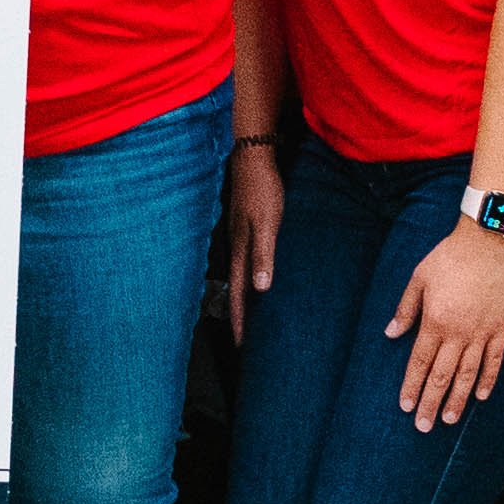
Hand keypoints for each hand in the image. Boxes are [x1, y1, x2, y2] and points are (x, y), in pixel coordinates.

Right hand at [219, 140, 284, 339]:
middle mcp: (236, 248)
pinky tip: (260, 279)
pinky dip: (251, 278)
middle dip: (241, 317)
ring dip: (246, 299)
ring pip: (242, 277)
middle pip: (238, 290)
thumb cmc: (262, 190)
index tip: (242, 346)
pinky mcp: (247, 228)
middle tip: (246, 341)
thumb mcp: (266, 224)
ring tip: (253, 319)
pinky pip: (247, 262)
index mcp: (240, 251)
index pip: (239, 295)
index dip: (241, 321)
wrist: (253, 157)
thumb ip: (263, 255)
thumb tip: (260, 289)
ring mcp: (240, 238)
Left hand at [387, 223, 503, 430]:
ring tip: (449, 420)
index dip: (412, 386)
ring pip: (468, 374)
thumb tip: (390, 333)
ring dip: (457, 399)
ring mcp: (483, 332)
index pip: (420, 363)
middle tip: (424, 426)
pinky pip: (495, 360)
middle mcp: (459, 332)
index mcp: (436, 321)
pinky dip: (488, 380)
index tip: (406, 406)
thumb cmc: (450, 257)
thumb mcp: (419, 278)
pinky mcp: (501, 328)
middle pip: (442, 375)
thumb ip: (405, 309)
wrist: (490, 242)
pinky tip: (480, 396)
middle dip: (431, 403)